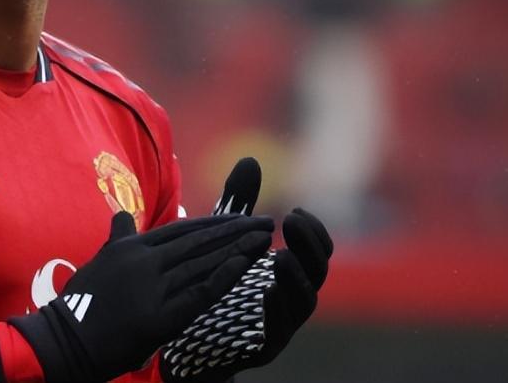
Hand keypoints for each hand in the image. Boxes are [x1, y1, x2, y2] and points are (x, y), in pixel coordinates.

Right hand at [10, 211, 273, 382]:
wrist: (66, 341)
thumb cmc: (81, 304)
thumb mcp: (97, 262)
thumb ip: (116, 238)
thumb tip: (121, 215)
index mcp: (132, 248)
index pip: (182, 230)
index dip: (214, 224)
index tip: (240, 218)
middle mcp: (145, 261)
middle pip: (199, 241)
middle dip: (235, 230)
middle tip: (265, 221)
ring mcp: (153, 287)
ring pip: (205, 262)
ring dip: (239, 248)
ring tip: (265, 238)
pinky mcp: (162, 315)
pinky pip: (201, 291)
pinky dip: (226, 275)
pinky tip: (246, 264)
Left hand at [160, 158, 333, 381]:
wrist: (189, 334)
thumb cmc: (217, 280)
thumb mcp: (225, 238)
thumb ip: (239, 203)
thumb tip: (250, 159)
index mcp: (291, 271)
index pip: (317, 250)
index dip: (313, 231)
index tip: (295, 210)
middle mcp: (293, 297)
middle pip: (317, 272)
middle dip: (309, 246)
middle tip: (290, 221)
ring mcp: (281, 325)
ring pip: (303, 303)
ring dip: (296, 279)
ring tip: (281, 256)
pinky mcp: (261, 348)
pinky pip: (277, 332)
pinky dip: (276, 312)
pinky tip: (266, 292)